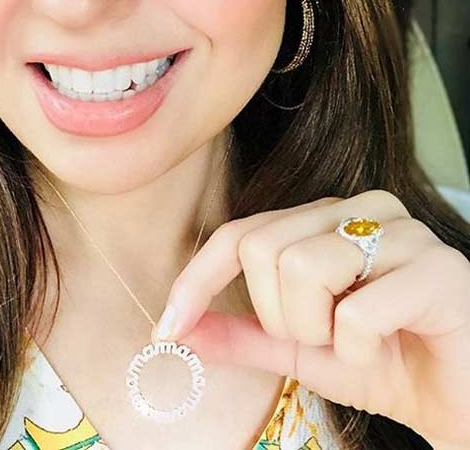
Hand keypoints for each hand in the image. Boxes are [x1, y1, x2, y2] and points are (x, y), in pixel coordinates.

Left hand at [151, 190, 469, 449]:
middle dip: (278, 316)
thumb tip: (178, 329)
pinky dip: (358, 351)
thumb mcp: (297, 349)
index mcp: (322, 218)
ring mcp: (402, 231)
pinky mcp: (439, 268)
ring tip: (353, 342)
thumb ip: (240, 334)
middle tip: (320, 338)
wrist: (456, 398)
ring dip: (318, 331)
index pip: (239, 233)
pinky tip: (385, 348)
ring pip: (303, 268)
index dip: (197, 280)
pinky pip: (357, 313)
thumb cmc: (379, 362)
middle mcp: (358, 209)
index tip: (168, 327)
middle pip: (263, 248)